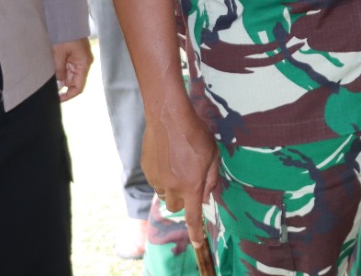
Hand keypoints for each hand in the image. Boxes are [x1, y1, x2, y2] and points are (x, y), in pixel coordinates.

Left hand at [53, 39, 92, 101]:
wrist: (66, 18)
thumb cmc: (65, 34)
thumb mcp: (59, 53)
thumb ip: (59, 70)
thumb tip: (58, 83)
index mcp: (84, 64)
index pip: (78, 87)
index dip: (68, 95)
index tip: (57, 99)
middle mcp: (84, 63)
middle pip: (74, 82)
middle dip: (62, 85)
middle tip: (49, 87)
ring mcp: (80, 59)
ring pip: (70, 75)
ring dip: (60, 77)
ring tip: (49, 74)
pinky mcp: (75, 55)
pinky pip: (68, 67)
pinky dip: (60, 70)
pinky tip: (52, 67)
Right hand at [143, 105, 219, 248]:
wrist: (168, 116)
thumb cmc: (195, 133)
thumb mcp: (213, 155)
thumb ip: (211, 178)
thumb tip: (206, 195)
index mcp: (191, 186)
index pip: (193, 217)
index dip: (196, 233)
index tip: (197, 243)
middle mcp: (173, 187)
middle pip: (175, 207)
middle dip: (182, 200)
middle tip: (187, 181)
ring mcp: (157, 179)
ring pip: (164, 194)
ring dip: (171, 188)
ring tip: (176, 166)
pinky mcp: (147, 170)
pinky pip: (155, 181)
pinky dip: (161, 176)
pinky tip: (166, 158)